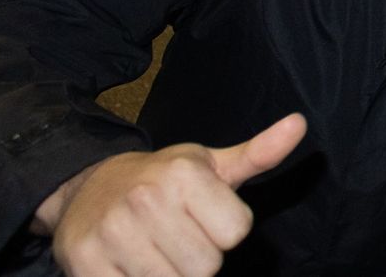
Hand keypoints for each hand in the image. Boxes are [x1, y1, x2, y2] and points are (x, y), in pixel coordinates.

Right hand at [38, 113, 306, 276]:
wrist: (90, 188)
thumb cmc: (164, 180)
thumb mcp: (212, 164)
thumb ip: (259, 154)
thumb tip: (300, 124)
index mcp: (184, 174)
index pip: (236, 232)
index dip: (224, 230)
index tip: (204, 217)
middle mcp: (146, 199)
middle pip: (206, 267)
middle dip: (199, 259)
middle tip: (179, 237)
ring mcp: (112, 233)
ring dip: (170, 275)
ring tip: (157, 251)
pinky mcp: (85, 263)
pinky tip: (131, 265)